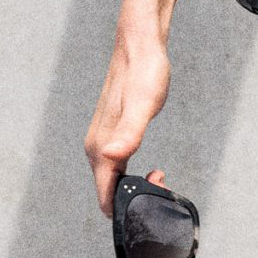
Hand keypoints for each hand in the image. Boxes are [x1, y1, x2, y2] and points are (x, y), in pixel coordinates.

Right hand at [84, 23, 170, 214]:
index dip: (129, 210)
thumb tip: (111, 156)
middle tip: (162, 181)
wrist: (139, 48)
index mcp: (100, 149)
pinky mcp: (110, 137)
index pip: (106, 199)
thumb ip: (129, 134)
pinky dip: (134, 177)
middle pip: (109, 194)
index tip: (153, 195)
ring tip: (160, 174)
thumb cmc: (146, 74)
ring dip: (136, 189)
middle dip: (135, 200)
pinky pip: (116, 170)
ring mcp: (101, 143)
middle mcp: (95, 149)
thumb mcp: (144, 105)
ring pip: (112, 183)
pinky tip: (152, 168)